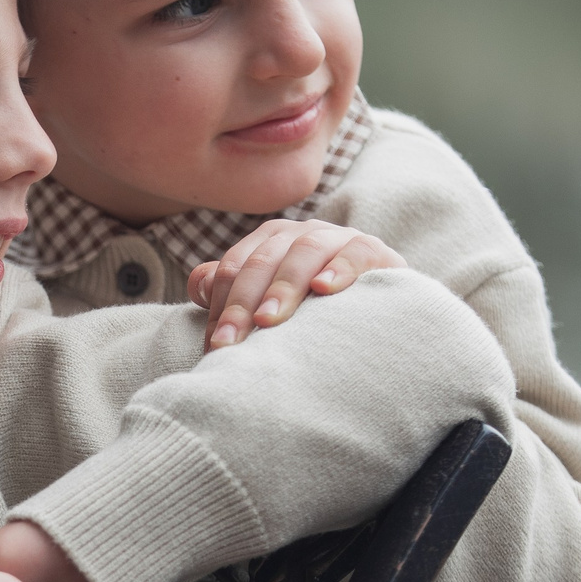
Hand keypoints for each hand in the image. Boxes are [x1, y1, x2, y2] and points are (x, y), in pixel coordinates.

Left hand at [189, 219, 404, 349]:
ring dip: (283, 287)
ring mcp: (336, 238)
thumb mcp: (273, 301)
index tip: (215, 347)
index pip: (233, 269)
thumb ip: (233, 290)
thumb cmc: (314, 309)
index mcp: (269, 242)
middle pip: (261, 262)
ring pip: (303, 252)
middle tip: (229, 344)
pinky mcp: (373, 250)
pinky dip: (339, 267)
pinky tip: (324, 288)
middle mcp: (299, 233)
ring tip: (268, 321)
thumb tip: (200, 288)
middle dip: (241, 305)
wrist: (380, 309)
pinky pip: (355, 251)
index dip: (220, 306)